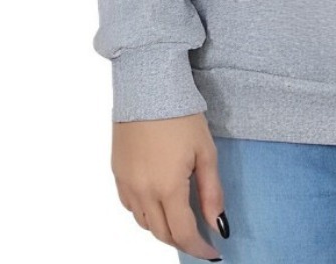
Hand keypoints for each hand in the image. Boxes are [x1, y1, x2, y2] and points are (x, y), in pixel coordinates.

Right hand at [111, 112, 226, 260]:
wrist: (148, 88)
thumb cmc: (181, 116)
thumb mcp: (205, 152)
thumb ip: (212, 192)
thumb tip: (218, 224)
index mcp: (167, 188)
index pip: (182, 233)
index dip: (198, 248)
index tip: (213, 253)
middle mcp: (142, 192)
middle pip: (161, 233)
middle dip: (182, 240)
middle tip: (200, 237)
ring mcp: (126, 184)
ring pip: (144, 222)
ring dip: (163, 227)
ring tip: (182, 218)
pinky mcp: (117, 173)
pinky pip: (130, 206)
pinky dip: (146, 212)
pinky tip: (159, 200)